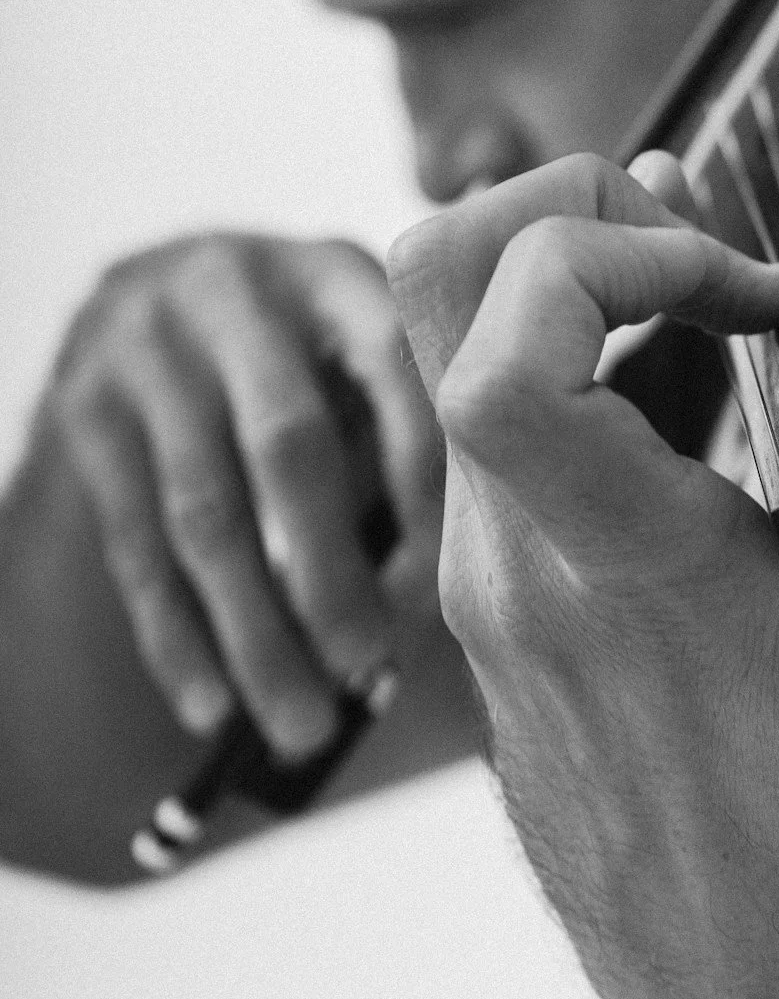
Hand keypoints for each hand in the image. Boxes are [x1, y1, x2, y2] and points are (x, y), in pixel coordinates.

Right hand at [41, 233, 442, 756]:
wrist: (154, 322)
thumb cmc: (314, 381)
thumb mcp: (370, 372)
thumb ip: (417, 448)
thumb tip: (479, 602)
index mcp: (339, 272)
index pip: (399, 370)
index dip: (426, 488)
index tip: (452, 596)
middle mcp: (235, 287)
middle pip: (289, 447)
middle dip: (332, 579)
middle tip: (370, 674)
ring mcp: (145, 343)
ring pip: (205, 513)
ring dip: (256, 635)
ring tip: (302, 726)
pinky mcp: (80, 405)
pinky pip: (134, 544)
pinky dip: (178, 638)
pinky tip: (212, 708)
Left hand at [387, 152, 778, 998]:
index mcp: (631, 590)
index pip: (499, 359)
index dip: (600, 248)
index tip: (741, 280)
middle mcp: (524, 591)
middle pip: (440, 301)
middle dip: (566, 208)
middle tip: (705, 243)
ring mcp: (496, 618)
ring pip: (459, 372)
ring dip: (573, 296)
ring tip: (718, 312)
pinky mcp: (506, 645)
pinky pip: (493, 463)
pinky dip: (575, 390)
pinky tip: (696, 419)